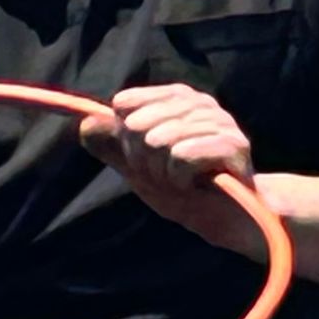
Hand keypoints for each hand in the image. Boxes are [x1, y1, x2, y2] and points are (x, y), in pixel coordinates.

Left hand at [78, 82, 260, 249]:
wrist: (226, 219)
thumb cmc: (184, 189)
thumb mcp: (139, 168)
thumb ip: (112, 146)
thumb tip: (85, 124)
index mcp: (177, 98)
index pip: (124, 105)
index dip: (125, 139)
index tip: (144, 158)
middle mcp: (200, 102)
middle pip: (137, 124)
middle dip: (143, 161)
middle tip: (166, 175)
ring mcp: (220, 121)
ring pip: (159, 140)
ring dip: (163, 173)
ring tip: (182, 182)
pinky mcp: (233, 144)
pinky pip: (182, 157)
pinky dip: (180, 179)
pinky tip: (196, 185)